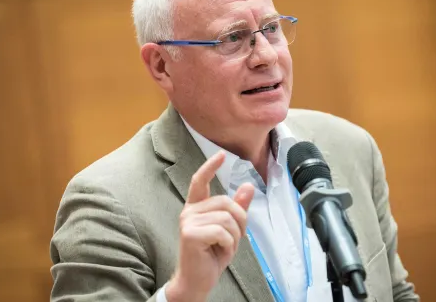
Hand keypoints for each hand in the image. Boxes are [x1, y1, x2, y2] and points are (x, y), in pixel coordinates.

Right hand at [165, 151, 254, 301]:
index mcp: (196, 207)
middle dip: (240, 221)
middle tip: (235, 238)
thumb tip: (248, 186)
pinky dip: (229, 244)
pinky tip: (220, 251)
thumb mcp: (230, 230)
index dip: (210, 166)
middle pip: (226, 202)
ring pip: (227, 218)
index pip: (200, 181)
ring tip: (226, 246)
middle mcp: (189, 211)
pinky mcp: (190, 233)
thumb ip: (237, 208)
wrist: (197, 280)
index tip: (221, 155)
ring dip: (235, 235)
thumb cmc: (211, 255)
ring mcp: (188, 221)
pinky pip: (222, 231)